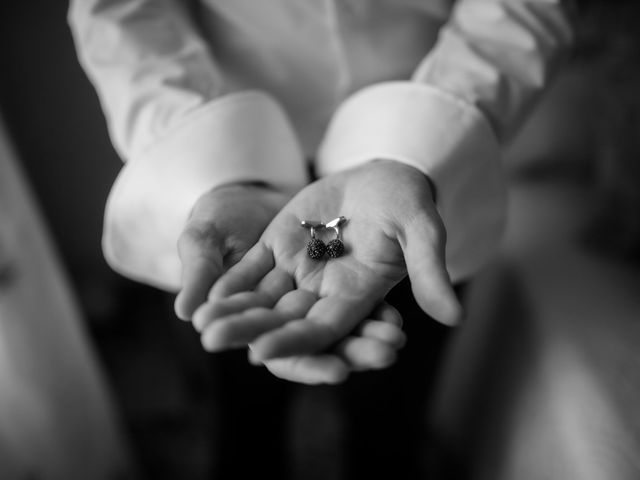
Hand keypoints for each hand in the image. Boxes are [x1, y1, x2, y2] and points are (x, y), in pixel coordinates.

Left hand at [194, 160, 461, 368]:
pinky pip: (252, 269)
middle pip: (283, 319)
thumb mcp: (422, 229)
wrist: (382, 178)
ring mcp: (299, 268)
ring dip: (232, 310)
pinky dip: (232, 281)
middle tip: (212, 341)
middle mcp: (324, 290)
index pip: (323, 327)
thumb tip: (455, 317)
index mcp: (357, 294)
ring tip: (200, 323)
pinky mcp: (280, 245)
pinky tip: (205, 293)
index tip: (261, 352)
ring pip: (261, 298)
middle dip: (248, 330)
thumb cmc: (408, 201)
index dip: (294, 341)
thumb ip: (430, 270)